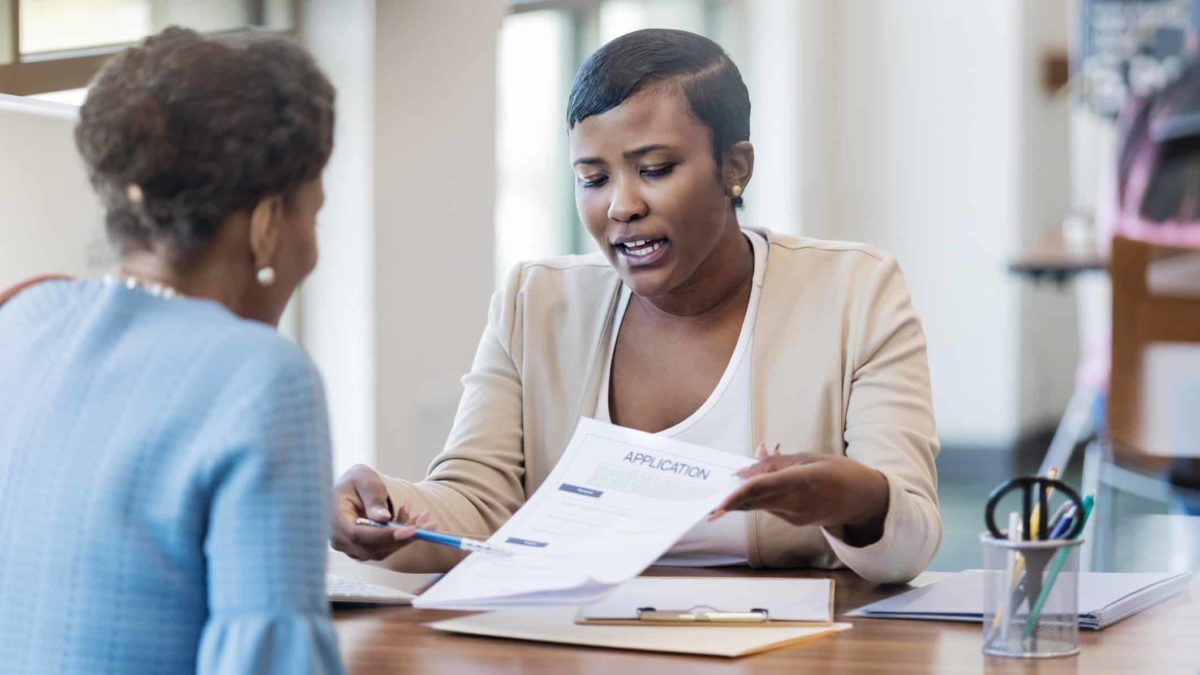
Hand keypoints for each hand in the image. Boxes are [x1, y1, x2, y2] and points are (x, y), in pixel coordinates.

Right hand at [331, 464, 436, 560]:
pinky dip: (403, 536)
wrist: (352, 488)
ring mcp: (351, 547)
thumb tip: (382, 518)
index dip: (384, 535)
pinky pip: (386, 547)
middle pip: (373, 547)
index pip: (358, 535)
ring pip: (383, 550)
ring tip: (425, 517)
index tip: (410, 531)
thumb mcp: (364, 479)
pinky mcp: (364, 549)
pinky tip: (415, 519)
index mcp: (335, 520)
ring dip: (407, 536)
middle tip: (429, 524)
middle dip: (403, 537)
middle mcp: (340, 539)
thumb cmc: (356, 480)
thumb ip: (373, 497)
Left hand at [710, 444, 889, 533]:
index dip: (738, 495)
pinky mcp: (795, 521)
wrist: (864, 501)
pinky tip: (754, 486)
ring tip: (733, 483)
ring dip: (744, 496)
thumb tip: (754, 459)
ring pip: (760, 505)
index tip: (719, 502)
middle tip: (708, 506)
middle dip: (731, 503)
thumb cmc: (840, 472)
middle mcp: (797, 502)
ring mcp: (796, 515)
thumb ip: (779, 461)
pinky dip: (759, 497)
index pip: (763, 488)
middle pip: (755, 502)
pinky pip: (770, 507)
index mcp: (803, 480)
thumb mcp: (810, 458)